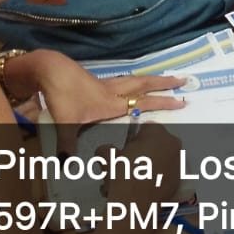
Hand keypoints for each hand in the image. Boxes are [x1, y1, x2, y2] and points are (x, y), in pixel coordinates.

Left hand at [32, 50, 185, 128]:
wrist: (50, 70)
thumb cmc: (63, 95)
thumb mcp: (65, 122)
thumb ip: (68, 143)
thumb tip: (67, 164)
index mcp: (112, 102)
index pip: (143, 102)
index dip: (163, 103)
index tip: (181, 101)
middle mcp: (113, 91)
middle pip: (144, 83)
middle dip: (164, 83)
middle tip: (182, 79)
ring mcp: (104, 83)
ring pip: (134, 79)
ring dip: (150, 79)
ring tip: (163, 78)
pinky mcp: (95, 79)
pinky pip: (121, 79)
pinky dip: (132, 80)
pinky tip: (129, 82)